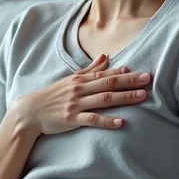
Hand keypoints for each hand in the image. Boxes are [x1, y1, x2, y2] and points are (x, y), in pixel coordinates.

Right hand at [9, 53, 151, 135]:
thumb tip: (105, 56)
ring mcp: (76, 104)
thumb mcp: (70, 80)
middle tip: (148, 80)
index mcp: (80, 80)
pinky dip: (107, 121)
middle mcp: (79, 90)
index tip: (141, 71)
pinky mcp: (72, 119)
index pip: (105, 75)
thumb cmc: (51, 96)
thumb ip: (89, 70)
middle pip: (108, 84)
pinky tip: (120, 122)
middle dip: (130, 82)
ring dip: (124, 97)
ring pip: (104, 99)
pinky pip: (92, 120)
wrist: (30, 111)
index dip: (124, 73)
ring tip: (142, 97)